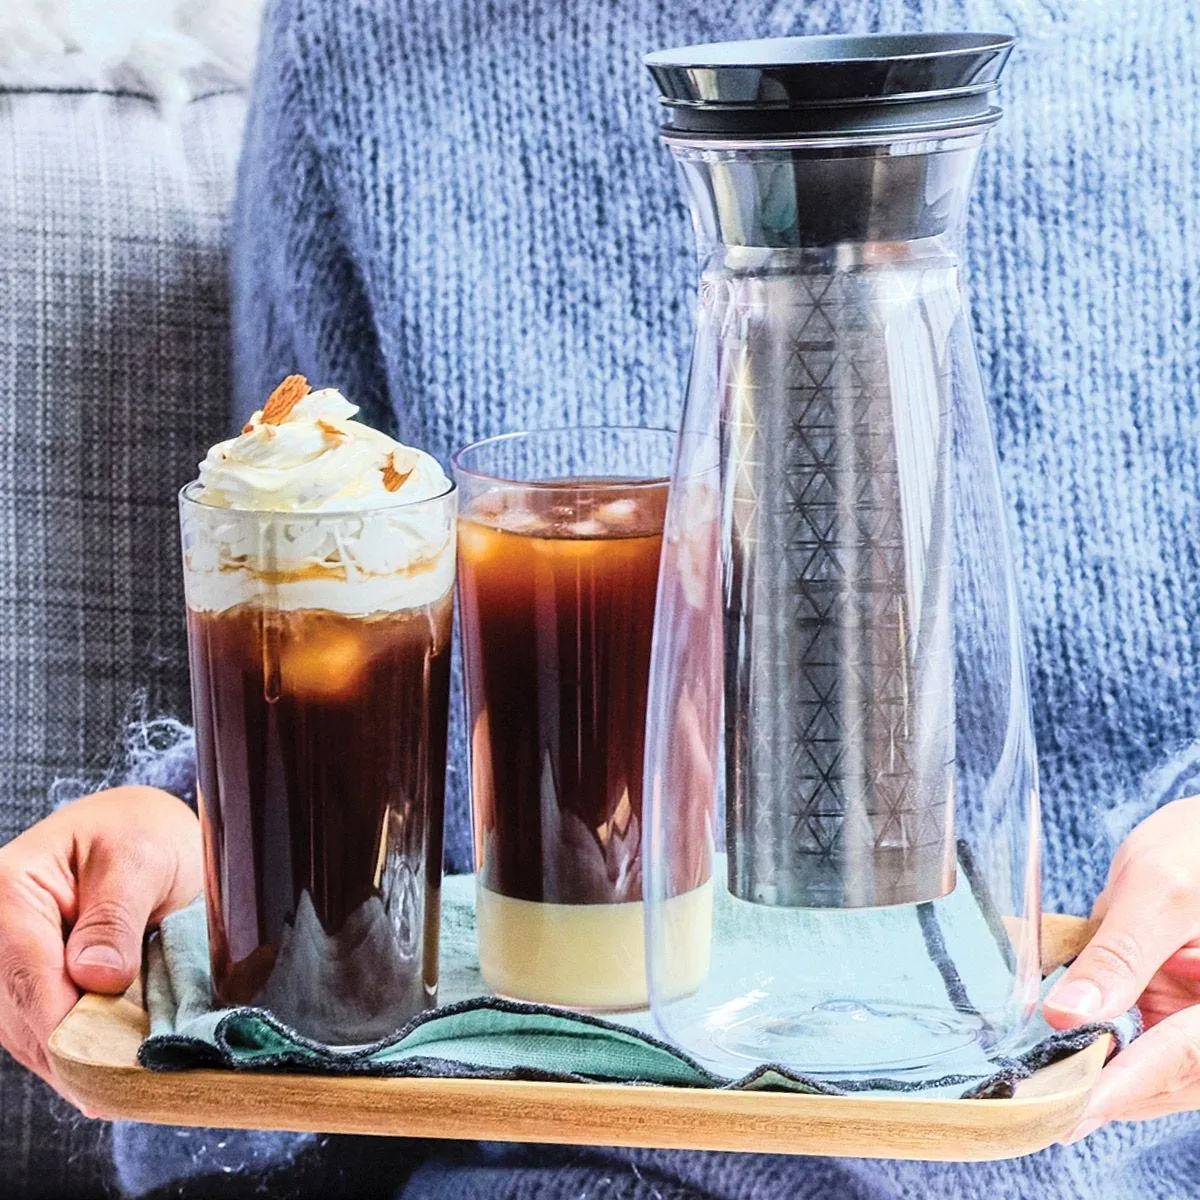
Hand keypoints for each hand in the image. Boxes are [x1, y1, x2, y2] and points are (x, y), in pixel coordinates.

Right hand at [0, 787, 201, 1100]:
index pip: (27, 975)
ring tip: (129, 1084)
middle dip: (76, 1055)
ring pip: (29, 1035)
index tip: (109, 1067)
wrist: (139, 829)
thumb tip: (96, 978)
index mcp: (9, 888)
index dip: (67, 1029)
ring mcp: (3, 962)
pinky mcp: (25, 985)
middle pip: (22, 1015)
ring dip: (78, 1061)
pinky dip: (78, 1052)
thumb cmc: (141, 834)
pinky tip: (111, 1074)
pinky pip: (43, 1032)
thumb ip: (116, 916)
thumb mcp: (142, 860)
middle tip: (130, 1087)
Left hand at [1043, 794, 1199, 1138]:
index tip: (1067, 1113)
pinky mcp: (1178, 1018)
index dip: (1118, 1089)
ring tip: (1035, 1091)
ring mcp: (1197, 1024)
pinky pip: (1143, 1050)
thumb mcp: (1158, 890)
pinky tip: (1058, 1061)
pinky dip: (1101, 1058)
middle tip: (1030, 1106)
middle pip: (1164, 1078)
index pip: (1176, 1057)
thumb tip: (1067, 1013)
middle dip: (1100, 1094)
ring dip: (1097, 1082)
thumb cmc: (1199, 850)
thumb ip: (1118, 953)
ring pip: (1153, 1075)